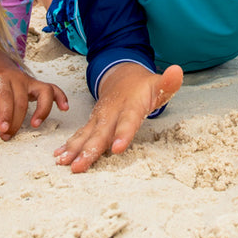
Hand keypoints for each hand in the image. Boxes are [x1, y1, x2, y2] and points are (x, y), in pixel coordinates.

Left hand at [0, 50, 69, 139]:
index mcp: (0, 78)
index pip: (6, 97)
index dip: (6, 115)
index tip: (3, 130)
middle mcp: (17, 78)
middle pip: (21, 102)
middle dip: (16, 122)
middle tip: (7, 136)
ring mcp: (29, 81)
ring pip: (42, 93)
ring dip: (42, 110)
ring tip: (35, 125)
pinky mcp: (36, 84)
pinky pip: (52, 89)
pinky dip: (60, 97)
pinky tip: (64, 108)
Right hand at [54, 63, 182, 172]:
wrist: (122, 75)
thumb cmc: (143, 87)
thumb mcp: (158, 85)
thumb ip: (168, 83)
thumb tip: (177, 71)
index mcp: (130, 107)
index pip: (127, 122)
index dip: (122, 134)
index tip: (116, 148)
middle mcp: (112, 113)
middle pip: (101, 133)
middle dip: (89, 150)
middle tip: (79, 166)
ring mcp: (100, 117)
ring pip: (86, 134)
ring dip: (75, 149)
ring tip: (64, 163)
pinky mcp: (93, 122)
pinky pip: (80, 134)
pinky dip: (70, 144)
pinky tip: (59, 156)